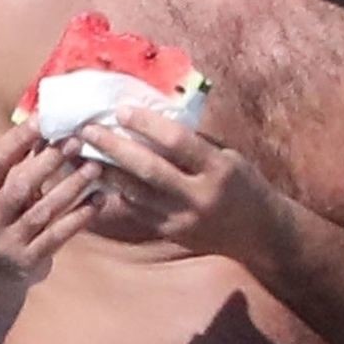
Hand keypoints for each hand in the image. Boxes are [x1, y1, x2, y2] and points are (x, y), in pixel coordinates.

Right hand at [0, 123, 103, 294]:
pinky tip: (98, 200)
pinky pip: (59, 235)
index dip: (17, 140)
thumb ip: (18, 165)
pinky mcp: (28, 260)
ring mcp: (7, 242)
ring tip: (94, 167)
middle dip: (49, 162)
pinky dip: (80, 216)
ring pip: (43, 211)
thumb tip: (45, 126)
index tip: (43, 119)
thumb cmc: (1, 219)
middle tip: (76, 141)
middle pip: (20, 186)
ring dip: (71, 187)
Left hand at [79, 109, 262, 255]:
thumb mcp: (229, 157)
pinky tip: (102, 176)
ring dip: (107, 170)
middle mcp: (199, 196)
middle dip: (114, 147)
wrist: (260, 233)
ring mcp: (182, 218)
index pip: (178, 142)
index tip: (121, 109)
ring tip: (83, 152)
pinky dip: (118, 191)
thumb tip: (155, 117)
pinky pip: (137, 209)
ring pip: (135, 192)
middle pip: (148, 168)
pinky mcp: (171, 233)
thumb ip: (196, 143)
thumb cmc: (244, 184)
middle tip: (88, 130)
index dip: (147, 124)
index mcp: (219, 169)